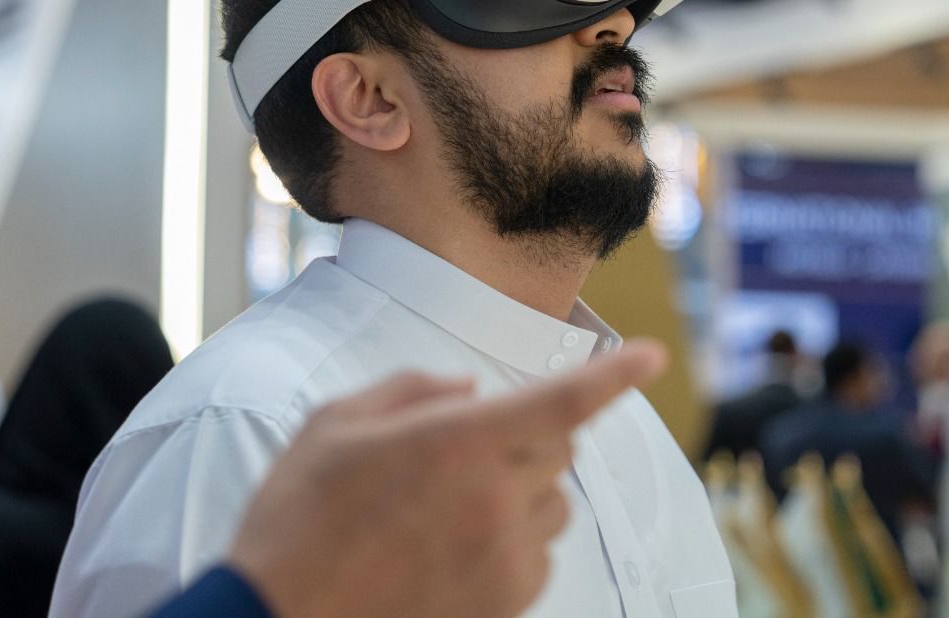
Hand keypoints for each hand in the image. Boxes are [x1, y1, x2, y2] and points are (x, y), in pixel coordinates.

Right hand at [227, 340, 666, 617]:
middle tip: (463, 447)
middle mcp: (494, 502)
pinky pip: (536, 557)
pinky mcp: (503, 607)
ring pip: (552, 506)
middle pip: (558, 449)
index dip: (613, 375)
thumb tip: (467, 390)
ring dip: (520, 491)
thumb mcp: (334, 425)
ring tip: (443, 509)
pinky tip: (448, 550)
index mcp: (457, 445)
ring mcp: (503, 561)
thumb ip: (411, 391)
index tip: (651, 355)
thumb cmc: (297, 520)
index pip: (559, 402)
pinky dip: (510, 542)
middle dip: (528, 434)